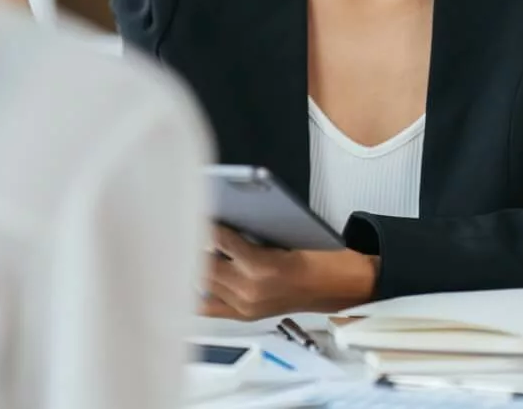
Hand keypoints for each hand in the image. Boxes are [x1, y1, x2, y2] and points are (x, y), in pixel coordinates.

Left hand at [201, 225, 379, 320]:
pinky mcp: (245, 315)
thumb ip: (250, 229)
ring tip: (184, 244)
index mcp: (260, 266)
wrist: (339, 286)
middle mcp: (249, 290)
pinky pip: (208, 306)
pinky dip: (198, 289)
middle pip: (203, 264)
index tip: (193, 208)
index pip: (217, 239)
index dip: (204, 222)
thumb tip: (218, 217)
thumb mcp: (285, 233)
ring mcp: (245, 306)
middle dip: (192, 243)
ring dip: (193, 264)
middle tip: (183, 223)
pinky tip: (192, 274)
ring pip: (202, 284)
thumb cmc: (320, 257)